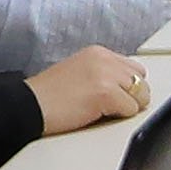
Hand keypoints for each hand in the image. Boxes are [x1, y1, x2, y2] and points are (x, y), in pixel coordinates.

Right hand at [29, 44, 144, 135]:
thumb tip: (127, 88)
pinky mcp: (106, 93)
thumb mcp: (79, 72)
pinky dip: (118, 117)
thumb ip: (103, 74)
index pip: (133, 68)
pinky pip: (131, 110)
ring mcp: (106, 74)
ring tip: (102, 110)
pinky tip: (97, 115)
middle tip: (110, 107)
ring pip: (140, 95)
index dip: (127, 87)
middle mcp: (104, 58)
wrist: (29, 105)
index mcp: (98, 52)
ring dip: (126, 107)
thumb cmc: (48, 96)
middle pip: (141, 80)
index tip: (115, 97)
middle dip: (132, 96)